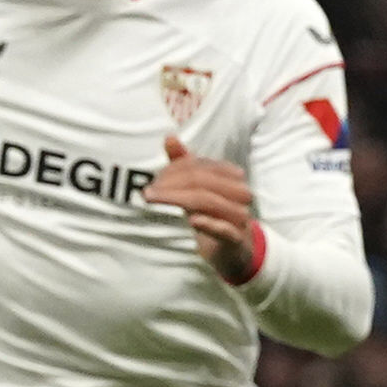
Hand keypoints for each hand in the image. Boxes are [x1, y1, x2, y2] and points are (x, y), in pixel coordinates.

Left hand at [149, 135, 261, 283]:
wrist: (236, 250)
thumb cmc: (213, 215)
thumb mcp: (197, 189)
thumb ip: (184, 164)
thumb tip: (169, 137)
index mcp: (228, 178)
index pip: (199, 167)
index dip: (173, 171)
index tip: (152, 181)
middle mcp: (237, 194)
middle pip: (203, 182)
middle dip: (172, 185)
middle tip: (148, 192)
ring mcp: (238, 217)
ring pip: (211, 202)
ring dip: (181, 200)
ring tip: (157, 200)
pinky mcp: (236, 240)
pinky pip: (226, 230)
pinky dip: (210, 224)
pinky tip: (193, 220)